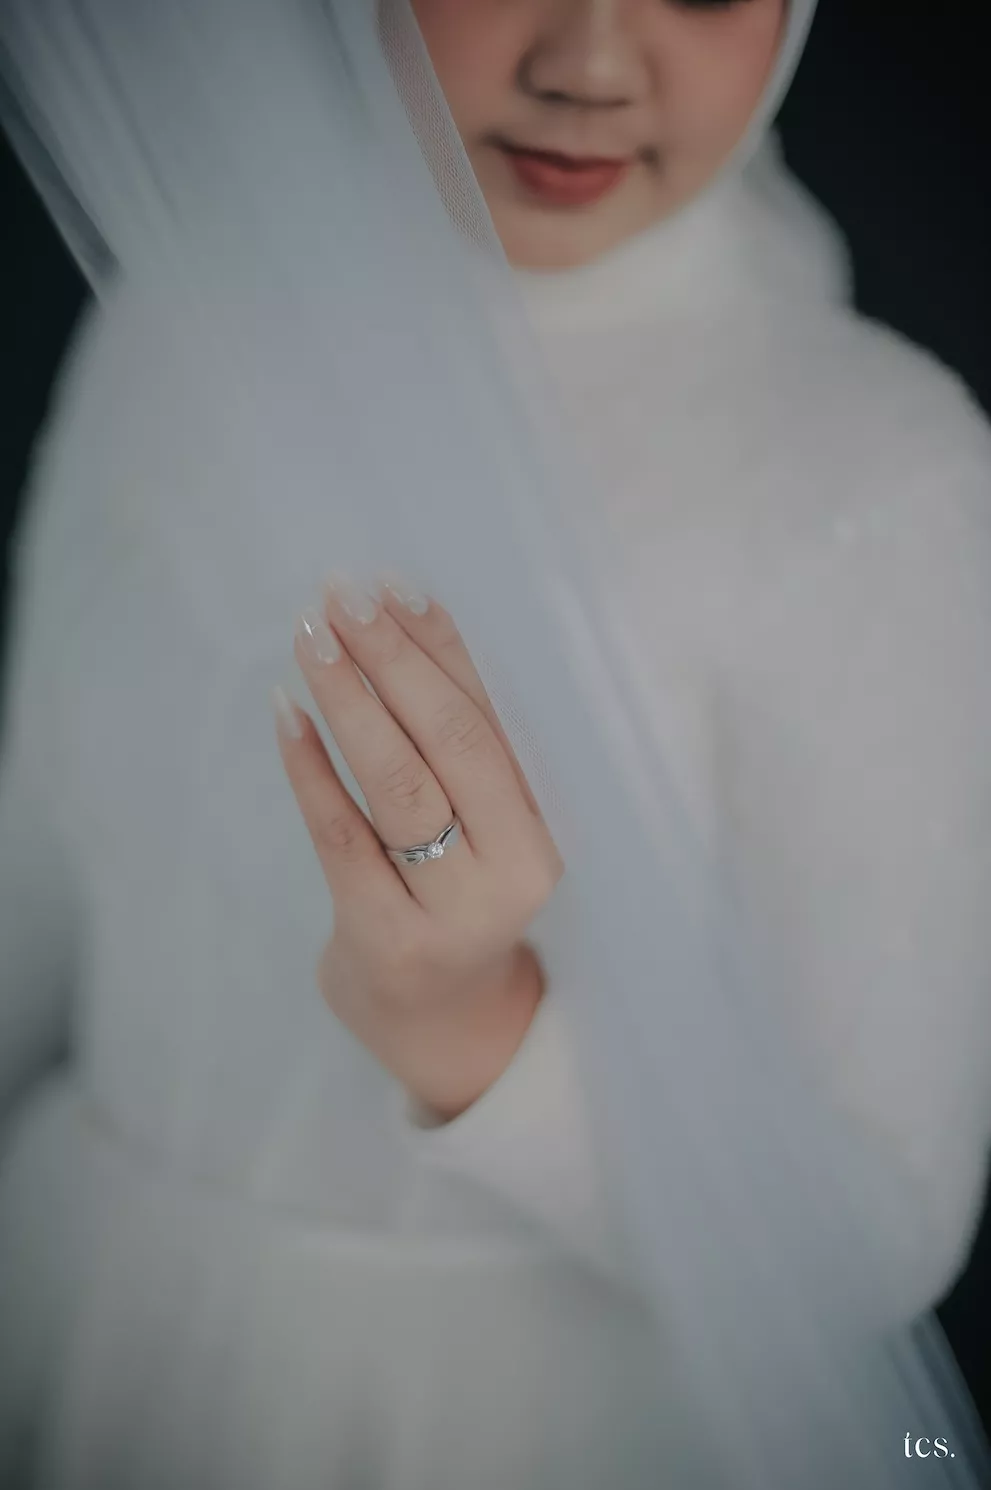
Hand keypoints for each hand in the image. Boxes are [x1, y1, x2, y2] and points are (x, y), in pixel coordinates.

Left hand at [274, 572, 563, 1119]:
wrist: (443, 1024)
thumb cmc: (462, 902)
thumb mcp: (487, 831)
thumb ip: (464, 750)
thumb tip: (409, 625)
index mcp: (548, 830)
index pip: (491, 719)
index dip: (443, 647)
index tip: (396, 583)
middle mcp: (512, 871)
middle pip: (449, 742)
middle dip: (392, 659)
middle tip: (342, 595)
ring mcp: (448, 912)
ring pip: (397, 784)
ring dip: (350, 698)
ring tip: (311, 635)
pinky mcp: (383, 939)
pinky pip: (341, 836)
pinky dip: (310, 768)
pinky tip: (286, 712)